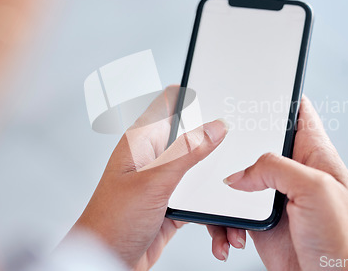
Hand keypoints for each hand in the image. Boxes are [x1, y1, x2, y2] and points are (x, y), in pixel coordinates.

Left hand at [67, 86, 228, 269]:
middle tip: (240, 150)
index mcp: (142, 141)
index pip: (169, 104)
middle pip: (194, 138)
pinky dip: (215, 213)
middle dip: (218, 146)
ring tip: (231, 205)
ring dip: (218, 188)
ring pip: (202, 172)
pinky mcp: (174, 203)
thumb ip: (187, 152)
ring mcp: (166, 180)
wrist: (107, 262)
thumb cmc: (112, 221)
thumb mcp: (155, 181)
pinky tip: (220, 229)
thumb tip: (215, 126)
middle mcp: (155, 157)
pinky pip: (203, 200)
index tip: (221, 93)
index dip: (193, 95)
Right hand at [210, 96, 347, 270]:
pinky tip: (229, 235)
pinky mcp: (258, 217)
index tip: (254, 88)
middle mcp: (292, 170)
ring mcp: (273, 193)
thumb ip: (275, 169)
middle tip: (216, 144)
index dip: (279, 96)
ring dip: (223, 192)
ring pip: (238, 177)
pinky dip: (223, 222)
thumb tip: (239, 175)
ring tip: (224, 210)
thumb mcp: (316, 189)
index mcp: (314, 154)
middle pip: (257, 142)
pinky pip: (231, 210)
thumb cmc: (339, 240)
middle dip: (235, 144)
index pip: (298, 113)